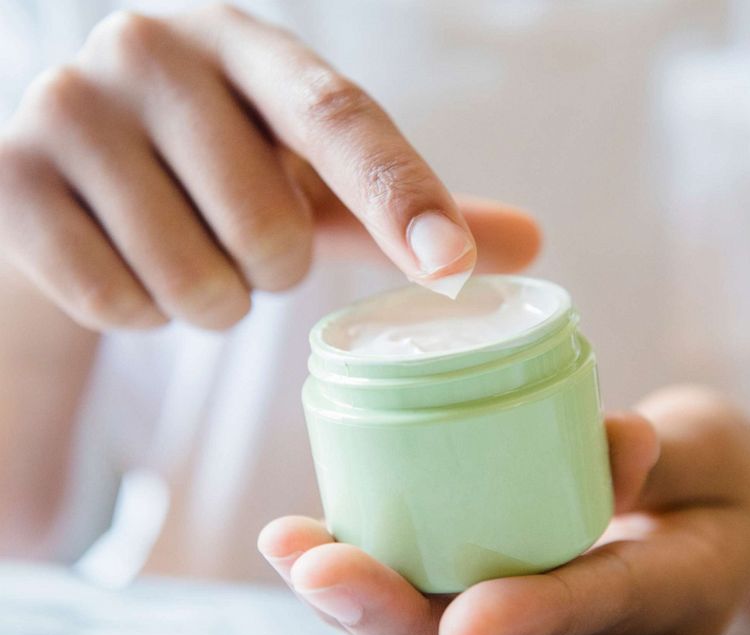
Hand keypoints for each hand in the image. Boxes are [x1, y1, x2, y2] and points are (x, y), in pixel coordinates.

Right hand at [0, 5, 538, 329]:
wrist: (74, 163)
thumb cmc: (218, 163)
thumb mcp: (310, 171)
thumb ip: (407, 205)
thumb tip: (534, 244)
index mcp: (250, 45)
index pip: (340, 121)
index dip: (401, 196)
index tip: (450, 266)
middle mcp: (154, 50)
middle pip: (271, 233)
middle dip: (272, 270)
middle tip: (240, 237)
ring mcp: (70, 106)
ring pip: (194, 281)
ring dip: (209, 299)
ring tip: (186, 247)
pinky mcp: (10, 177)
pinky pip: (116, 302)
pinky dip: (139, 311)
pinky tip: (124, 260)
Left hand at [258, 387, 749, 634]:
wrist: (736, 529)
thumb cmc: (728, 481)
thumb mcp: (714, 449)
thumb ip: (662, 451)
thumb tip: (614, 440)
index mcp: (678, 593)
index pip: (602, 607)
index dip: (535, 616)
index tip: (460, 621)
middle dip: (399, 617)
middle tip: (317, 564)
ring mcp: (564, 634)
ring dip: (369, 605)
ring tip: (292, 549)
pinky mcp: (525, 611)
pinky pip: (448, 608)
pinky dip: (384, 580)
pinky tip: (319, 544)